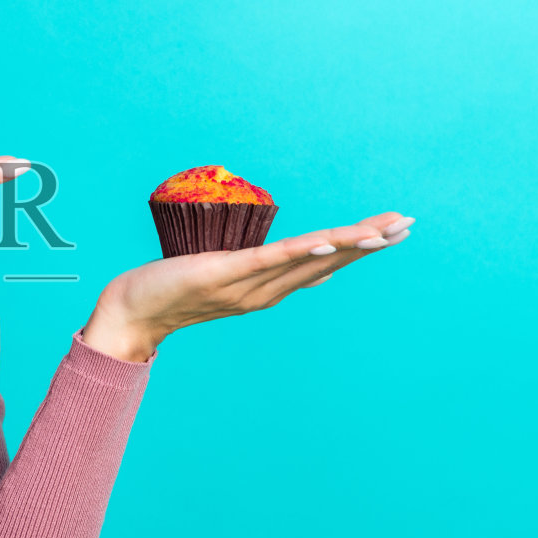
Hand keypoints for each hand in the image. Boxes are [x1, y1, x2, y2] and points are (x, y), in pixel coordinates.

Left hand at [80, 212, 415, 362]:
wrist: (130, 313)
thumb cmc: (169, 288)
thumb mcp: (221, 276)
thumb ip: (257, 270)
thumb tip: (293, 260)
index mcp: (267, 291)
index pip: (323, 264)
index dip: (359, 247)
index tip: (393, 230)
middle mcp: (264, 293)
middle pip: (326, 262)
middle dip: (368, 243)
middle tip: (408, 223)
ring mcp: (245, 286)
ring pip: (305, 262)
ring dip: (346, 245)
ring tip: (382, 231)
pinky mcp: (222, 274)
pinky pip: (266, 262)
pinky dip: (297, 253)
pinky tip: (324, 244)